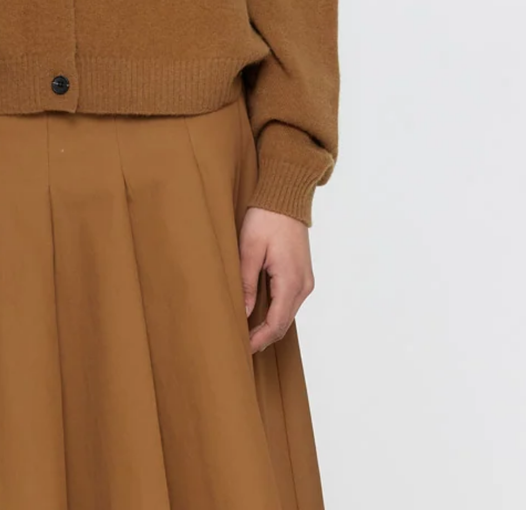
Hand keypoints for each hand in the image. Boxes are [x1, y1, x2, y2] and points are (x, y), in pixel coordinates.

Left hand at [238, 206, 314, 353]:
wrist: (286, 196)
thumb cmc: (266, 218)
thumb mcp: (249, 249)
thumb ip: (247, 283)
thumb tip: (245, 313)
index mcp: (290, 281)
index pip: (276, 323)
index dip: (259, 340)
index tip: (243, 349)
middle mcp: (303, 285)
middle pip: (283, 323)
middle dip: (263, 337)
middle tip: (240, 344)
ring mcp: (305, 280)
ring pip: (287, 313)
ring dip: (269, 324)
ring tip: (246, 331)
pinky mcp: (302, 274)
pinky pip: (289, 301)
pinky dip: (275, 311)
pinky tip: (258, 312)